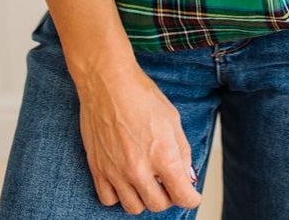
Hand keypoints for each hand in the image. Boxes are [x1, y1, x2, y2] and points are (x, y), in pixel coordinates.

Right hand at [74, 58, 201, 213]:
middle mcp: (139, 169)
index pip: (182, 196)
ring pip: (134, 207)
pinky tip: (125, 180)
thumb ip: (182, 151)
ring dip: (144, 198)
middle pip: (158, 205)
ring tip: (146, 180)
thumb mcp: (172, 119)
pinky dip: (119, 195)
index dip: (191, 198)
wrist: (108, 82)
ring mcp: (116, 171)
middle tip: (168, 182)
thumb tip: (186, 174)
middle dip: (168, 196)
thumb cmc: (141, 95)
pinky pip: (108, 200)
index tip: (191, 195)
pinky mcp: (97, 168)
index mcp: (162, 155)